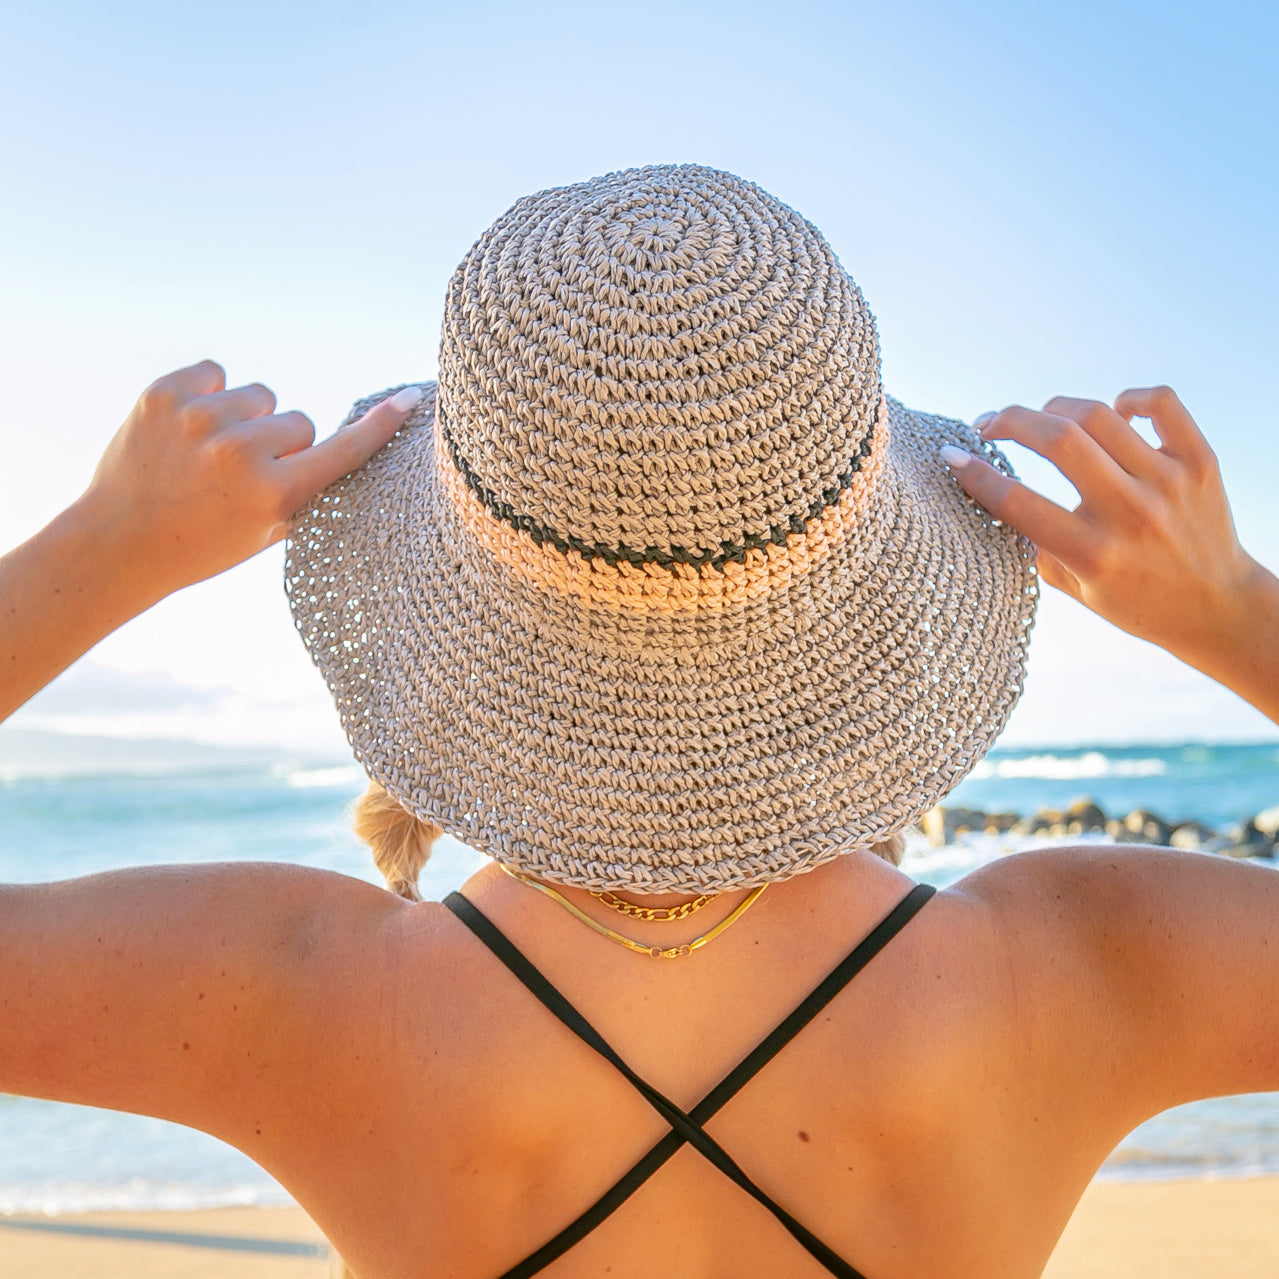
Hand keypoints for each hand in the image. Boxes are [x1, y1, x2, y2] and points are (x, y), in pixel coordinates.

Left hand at [82, 360, 421, 599]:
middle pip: (299, 421)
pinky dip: (207, 394)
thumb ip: (307, 491)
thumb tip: (347, 445)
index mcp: (273, 495)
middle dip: (282, 443)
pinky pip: (215, 372)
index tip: (409, 400)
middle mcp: (240, 454)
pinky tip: (187, 428)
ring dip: (245, 417)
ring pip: (260, 395)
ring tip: (210, 452)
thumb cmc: (204, 544)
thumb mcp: (267, 533)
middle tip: (243, 476)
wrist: (118, 543)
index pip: (342, 451)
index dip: (379, 426)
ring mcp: (200, 420)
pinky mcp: (164, 394)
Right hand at [942, 386, 1278, 720]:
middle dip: (1010, 421)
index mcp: (1094, 553)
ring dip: (1055, 408)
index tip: (951, 456)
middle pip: (1059, 438)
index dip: (975, 474)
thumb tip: (997, 493)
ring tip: (1040, 419)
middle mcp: (1132, 514)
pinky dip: (1128, 398)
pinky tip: (1113, 412)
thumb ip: (1037, 544)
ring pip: (1099, 414)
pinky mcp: (1199, 462)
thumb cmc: (1135, 601)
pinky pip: (1160, 403)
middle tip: (989, 424)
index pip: (1019, 502)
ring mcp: (1169, 483)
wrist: (1217, 608)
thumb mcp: (1075, 588)